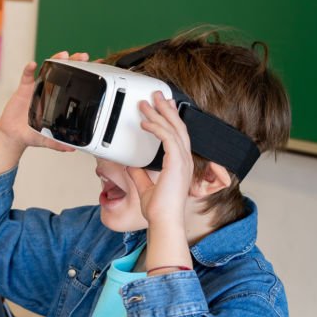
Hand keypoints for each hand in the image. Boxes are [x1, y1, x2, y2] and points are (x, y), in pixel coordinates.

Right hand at [0, 50, 89, 149]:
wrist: (13, 135)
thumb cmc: (31, 134)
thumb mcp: (48, 139)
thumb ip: (58, 143)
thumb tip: (72, 149)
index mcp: (58, 100)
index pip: (74, 84)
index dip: (85, 74)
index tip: (96, 66)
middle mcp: (50, 90)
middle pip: (64, 71)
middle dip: (74, 62)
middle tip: (83, 56)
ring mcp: (37, 88)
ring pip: (48, 69)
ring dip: (55, 60)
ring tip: (63, 55)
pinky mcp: (24, 89)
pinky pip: (27, 76)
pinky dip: (29, 70)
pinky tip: (32, 65)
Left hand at [127, 92, 193, 227]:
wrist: (163, 220)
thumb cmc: (159, 210)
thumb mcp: (146, 188)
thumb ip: (139, 175)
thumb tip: (131, 166)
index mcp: (180, 165)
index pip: (177, 136)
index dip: (170, 120)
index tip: (162, 109)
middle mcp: (184, 160)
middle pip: (178, 127)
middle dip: (166, 109)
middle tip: (156, 96)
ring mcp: (183, 160)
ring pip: (173, 128)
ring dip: (159, 113)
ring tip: (147, 102)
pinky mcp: (177, 162)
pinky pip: (167, 138)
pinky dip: (156, 128)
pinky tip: (145, 123)